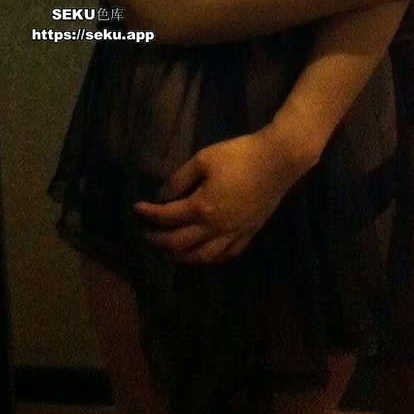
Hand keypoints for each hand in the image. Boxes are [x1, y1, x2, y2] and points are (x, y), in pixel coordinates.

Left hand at [133, 127, 304, 264]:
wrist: (278, 160)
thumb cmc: (239, 155)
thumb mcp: (204, 159)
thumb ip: (180, 179)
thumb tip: (163, 196)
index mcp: (202, 207)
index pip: (167, 217)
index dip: (149, 214)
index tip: (136, 209)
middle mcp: (216, 227)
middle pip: (180, 243)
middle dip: (159, 241)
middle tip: (146, 235)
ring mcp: (234, 233)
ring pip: (203, 256)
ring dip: (181, 257)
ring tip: (170, 251)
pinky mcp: (250, 232)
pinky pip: (227, 254)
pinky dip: (211, 258)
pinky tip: (206, 254)